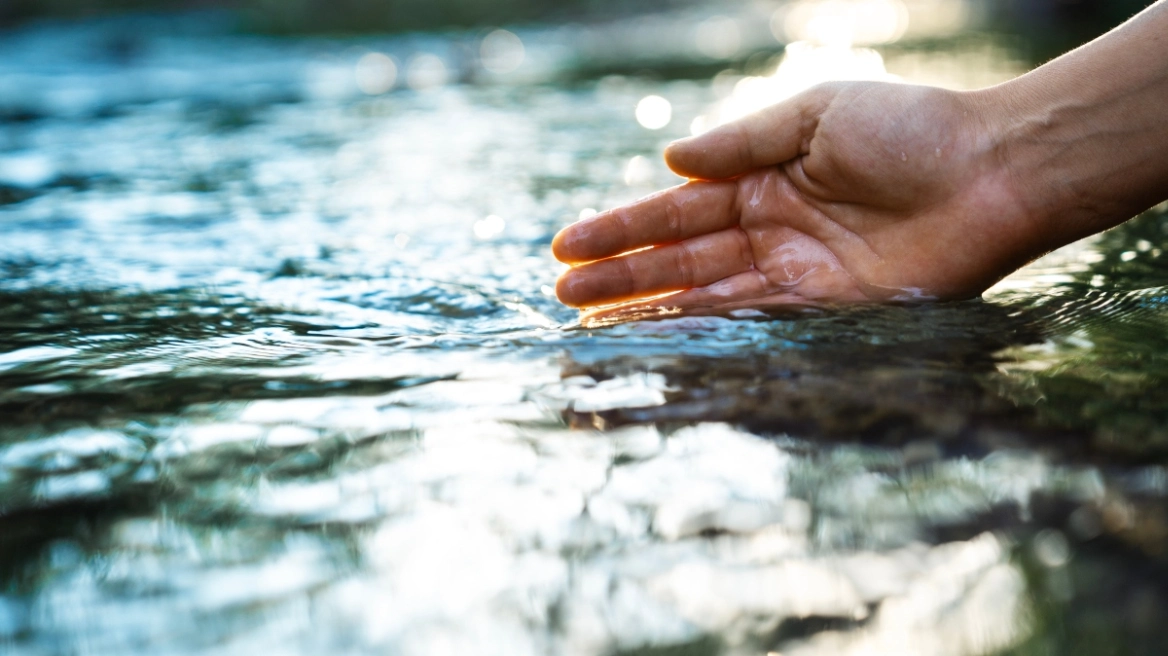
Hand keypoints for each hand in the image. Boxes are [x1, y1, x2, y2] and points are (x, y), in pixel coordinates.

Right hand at [552, 82, 1046, 316]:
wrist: (993, 171)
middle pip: (681, 259)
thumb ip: (741, 142)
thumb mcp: (815, 115)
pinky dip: (709, 329)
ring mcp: (796, 273)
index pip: (676, 211)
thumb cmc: (910, 129)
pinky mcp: (829, 310)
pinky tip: (663, 335)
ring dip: (651, 309)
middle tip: (564, 295)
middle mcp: (771, 230)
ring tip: (591, 322)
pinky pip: (756, 320)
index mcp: (763, 180)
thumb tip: (669, 161)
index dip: (621, 229)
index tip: (567, 245)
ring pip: (707, 295)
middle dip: (622, 276)